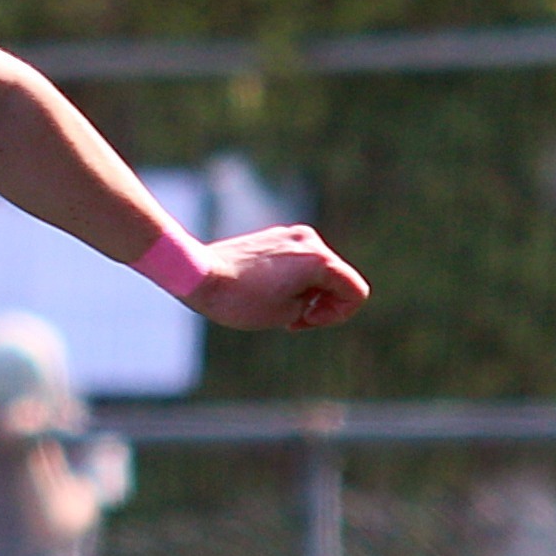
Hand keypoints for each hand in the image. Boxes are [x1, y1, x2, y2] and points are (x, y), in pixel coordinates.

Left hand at [191, 225, 368, 332]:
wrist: (199, 276)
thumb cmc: (241, 300)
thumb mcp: (286, 313)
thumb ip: (313, 301)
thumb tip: (311, 289)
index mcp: (320, 260)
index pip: (355, 292)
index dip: (338, 315)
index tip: (307, 320)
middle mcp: (309, 241)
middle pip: (337, 279)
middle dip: (321, 304)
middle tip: (292, 320)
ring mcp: (290, 235)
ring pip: (317, 270)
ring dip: (306, 292)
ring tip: (276, 307)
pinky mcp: (273, 237)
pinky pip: (297, 261)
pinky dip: (291, 280)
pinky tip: (265, 293)